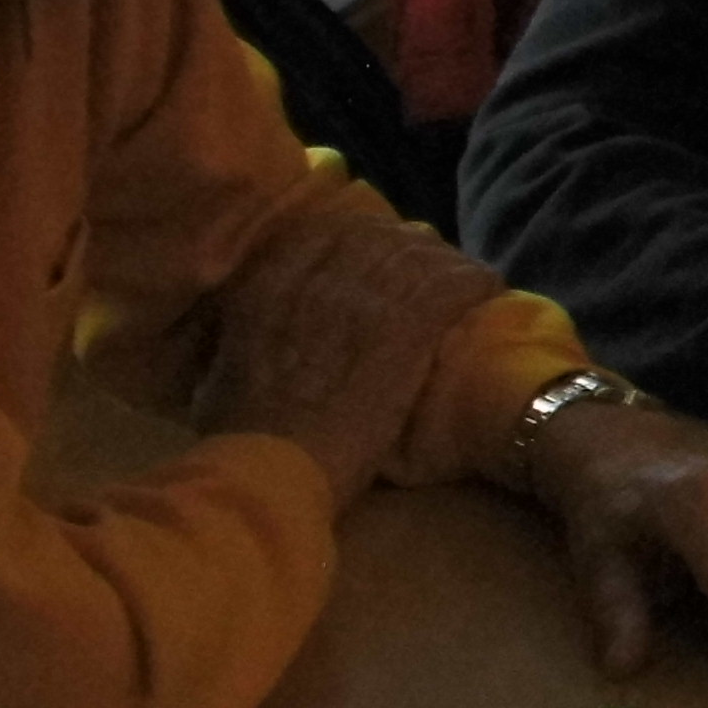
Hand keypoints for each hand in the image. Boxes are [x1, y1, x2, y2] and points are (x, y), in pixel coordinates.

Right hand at [195, 193, 503, 504]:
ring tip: (464, 275)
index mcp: (267, 282)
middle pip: (374, 238)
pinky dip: (470, 284)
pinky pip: (448, 287)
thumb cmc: (239, 439)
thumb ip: (235, 342)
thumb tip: (238, 339)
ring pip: (415, 256)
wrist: (268, 472)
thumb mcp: (220, 377)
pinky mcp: (402, 330)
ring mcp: (359, 299)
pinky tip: (487, 287)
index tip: (377, 251)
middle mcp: (314, 276)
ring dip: (441, 262)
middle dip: (404, 248)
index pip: (324, 235)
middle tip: (428, 261)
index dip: (358, 241)